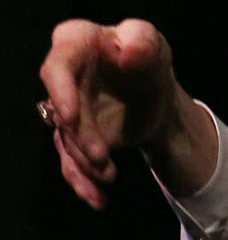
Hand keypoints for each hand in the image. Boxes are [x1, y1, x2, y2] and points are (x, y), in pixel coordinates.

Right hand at [38, 18, 212, 207]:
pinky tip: (97, 198)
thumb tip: (129, 50)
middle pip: (61, 111)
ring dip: (84, 162)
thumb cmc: (148, 59)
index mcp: (75, 44)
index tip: (70, 117)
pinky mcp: (74, 135)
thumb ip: (142, 40)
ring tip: (108, 175)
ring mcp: (66, 108)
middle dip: (79, 137)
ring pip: (66, 140)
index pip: (58, 66)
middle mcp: (62, 77)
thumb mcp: (152, 44)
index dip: (60, 92)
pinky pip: (71, 160)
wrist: (157, 95)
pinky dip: (83, 181)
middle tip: (101, 155)